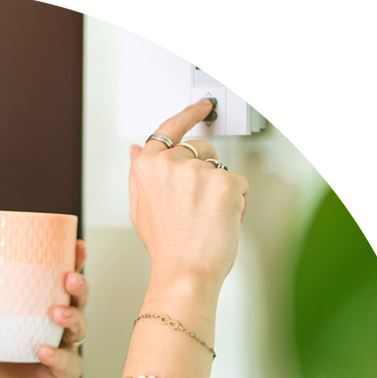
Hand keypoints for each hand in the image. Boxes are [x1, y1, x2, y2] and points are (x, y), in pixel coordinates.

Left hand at [0, 240, 88, 377]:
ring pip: (80, 328)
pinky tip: (43, 350)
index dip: (73, 262)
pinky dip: (58, 355)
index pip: (61, 280)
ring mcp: (64, 349)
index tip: (76, 246)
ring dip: (72, 317)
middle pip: (79, 300)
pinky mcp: (63, 374)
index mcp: (40, 307)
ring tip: (55, 313)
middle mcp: (57, 326)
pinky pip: (69, 363)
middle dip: (79, 287)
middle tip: (69, 279)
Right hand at [129, 99, 250, 290]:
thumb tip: (136, 148)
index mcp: (147, 166)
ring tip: (206, 216)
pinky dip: (237, 201)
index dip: (188, 114)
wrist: (185, 272)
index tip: (202, 106)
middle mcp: (170, 163)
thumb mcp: (140, 207)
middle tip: (198, 205)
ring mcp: (197, 171)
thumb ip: (138, 173)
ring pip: (221, 167)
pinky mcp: (224, 182)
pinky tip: (221, 219)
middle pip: (200, 149)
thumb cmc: (167, 246)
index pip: (169, 129)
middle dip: (204, 171)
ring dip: (220, 188)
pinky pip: (239, 183)